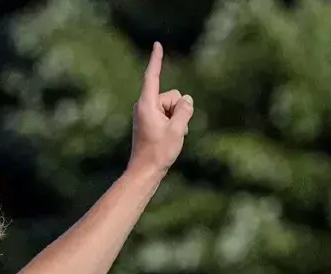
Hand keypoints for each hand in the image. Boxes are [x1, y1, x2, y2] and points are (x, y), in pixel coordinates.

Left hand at [127, 42, 193, 176]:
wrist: (145, 171)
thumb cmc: (159, 151)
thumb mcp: (178, 128)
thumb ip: (185, 109)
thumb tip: (187, 100)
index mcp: (146, 104)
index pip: (152, 76)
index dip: (156, 60)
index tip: (157, 45)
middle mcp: (143, 106)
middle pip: (171, 95)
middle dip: (178, 108)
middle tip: (173, 129)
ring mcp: (146, 114)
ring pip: (172, 106)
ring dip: (177, 119)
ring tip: (170, 136)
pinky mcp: (150, 121)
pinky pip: (168, 115)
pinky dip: (174, 124)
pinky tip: (170, 138)